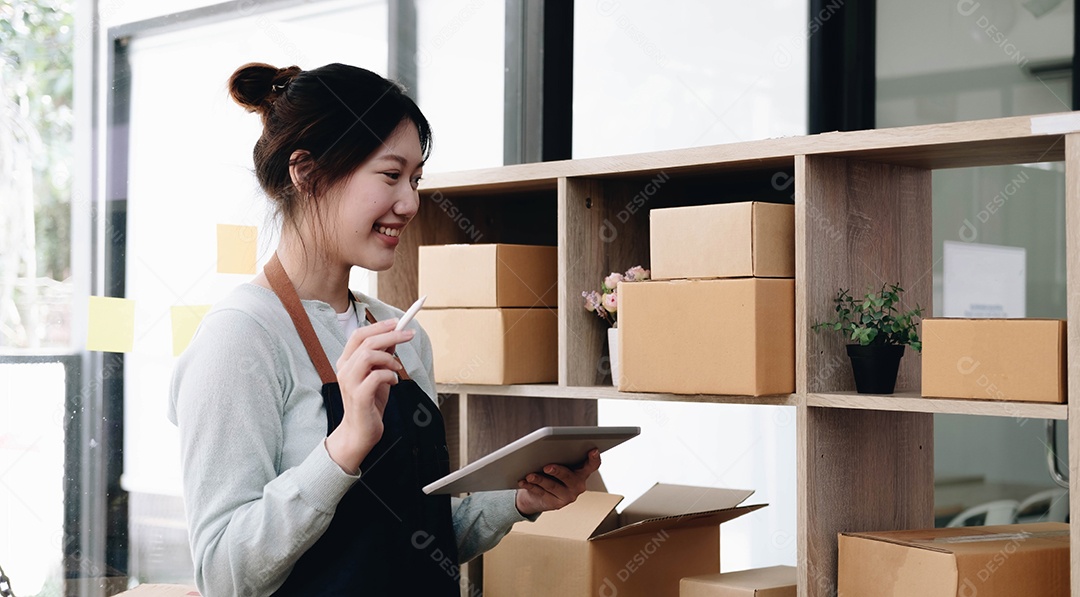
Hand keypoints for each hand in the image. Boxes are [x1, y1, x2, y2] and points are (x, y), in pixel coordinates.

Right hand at [325, 318, 413, 473]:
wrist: (360, 432)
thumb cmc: (370, 403)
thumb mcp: (378, 375)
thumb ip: (383, 357)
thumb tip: (395, 336)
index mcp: (346, 361)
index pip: (358, 335)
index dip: (378, 326)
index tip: (398, 322)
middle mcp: (344, 369)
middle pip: (366, 341)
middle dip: (391, 335)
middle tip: (409, 334)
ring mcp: (349, 382)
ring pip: (369, 355)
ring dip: (389, 358)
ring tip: (397, 368)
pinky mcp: (359, 396)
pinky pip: (377, 376)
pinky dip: (390, 375)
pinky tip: (393, 383)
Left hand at [515, 449, 601, 516]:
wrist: (538, 495)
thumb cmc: (550, 474)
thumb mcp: (558, 464)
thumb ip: (559, 457)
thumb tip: (546, 450)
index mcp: (582, 472)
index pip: (592, 465)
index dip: (594, 458)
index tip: (593, 450)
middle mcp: (578, 485)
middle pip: (569, 477)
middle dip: (558, 471)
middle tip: (547, 467)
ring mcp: (567, 496)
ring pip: (553, 486)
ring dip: (540, 479)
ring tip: (530, 475)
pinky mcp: (555, 504)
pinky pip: (541, 493)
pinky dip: (531, 486)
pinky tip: (524, 481)